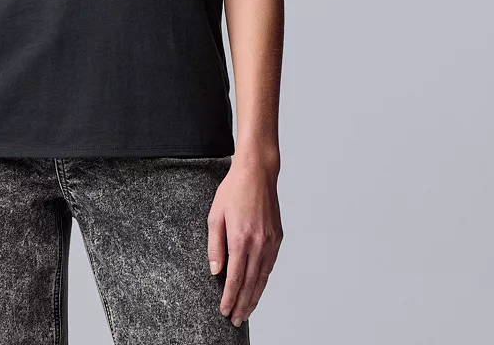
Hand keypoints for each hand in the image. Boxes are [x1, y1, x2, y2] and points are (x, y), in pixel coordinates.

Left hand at [207, 155, 282, 325]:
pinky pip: (270, 266)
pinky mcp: (277, 238)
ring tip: (245, 311)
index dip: (230, 297)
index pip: (235, 278)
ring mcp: (271, 242)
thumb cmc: (233, 190)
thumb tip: (216, 271)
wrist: (258, 173)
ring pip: (263, 278)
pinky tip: (257, 289)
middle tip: (235, 320)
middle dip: (242, 304)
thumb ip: (215, 245)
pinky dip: (263, 281)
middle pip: (251, 283)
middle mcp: (259, 243)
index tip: (224, 310)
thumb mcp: (215, 215)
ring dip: (254, 298)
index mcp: (241, 238)